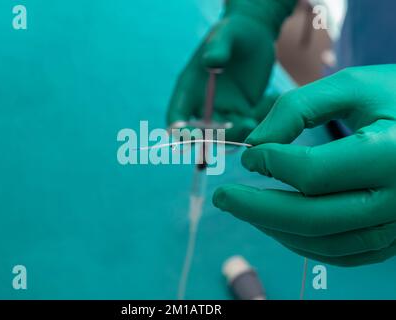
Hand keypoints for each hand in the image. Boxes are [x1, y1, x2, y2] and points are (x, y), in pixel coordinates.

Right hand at [167, 2, 283, 141]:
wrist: (255, 34)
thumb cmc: (234, 31)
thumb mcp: (226, 33)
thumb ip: (218, 47)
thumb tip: (211, 62)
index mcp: (190, 88)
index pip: (176, 117)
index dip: (180, 131)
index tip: (193, 137)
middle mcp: (203, 104)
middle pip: (203, 133)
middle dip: (222, 135)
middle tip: (245, 123)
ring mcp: (223, 110)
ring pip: (227, 135)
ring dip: (243, 131)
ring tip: (260, 110)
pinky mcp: (243, 112)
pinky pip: (248, 127)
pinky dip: (260, 122)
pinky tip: (271, 98)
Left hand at [213, 65, 395, 265]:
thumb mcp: (354, 86)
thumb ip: (299, 108)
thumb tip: (254, 144)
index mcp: (391, 154)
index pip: (314, 173)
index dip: (272, 163)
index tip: (249, 154)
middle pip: (313, 218)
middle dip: (257, 209)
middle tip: (222, 197)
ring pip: (324, 242)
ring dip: (275, 228)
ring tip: (244, 209)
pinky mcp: (392, 239)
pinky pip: (341, 254)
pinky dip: (301, 243)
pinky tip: (276, 225)